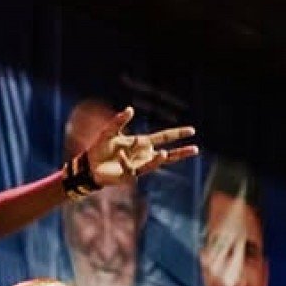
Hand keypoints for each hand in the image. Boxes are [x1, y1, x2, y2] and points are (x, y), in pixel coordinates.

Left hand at [82, 107, 198, 186]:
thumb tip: (131, 109)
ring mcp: (138, 166)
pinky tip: (120, 155)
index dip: (177, 134)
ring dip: (159, 159)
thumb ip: (119, 121)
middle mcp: (144, 155)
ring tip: (165, 154)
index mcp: (142, 143)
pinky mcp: (130, 176)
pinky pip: (132, 168)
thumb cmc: (100, 148)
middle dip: (181, 152)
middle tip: (196, 149)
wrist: (89, 166)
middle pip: (168, 154)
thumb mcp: (109, 131)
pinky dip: (126, 160)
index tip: (191, 130)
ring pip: (154, 164)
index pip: (164, 137)